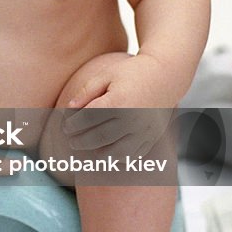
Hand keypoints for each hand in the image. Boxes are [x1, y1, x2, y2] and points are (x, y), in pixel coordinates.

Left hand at [61, 53, 175, 157]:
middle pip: (99, 138)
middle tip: (71, 141)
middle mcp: (133, 119)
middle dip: (81, 141)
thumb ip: (86, 92)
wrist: (165, 76)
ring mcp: (144, 131)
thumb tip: (69, 108)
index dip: (73, 124)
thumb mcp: (106, 75)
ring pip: (116, 153)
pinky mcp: (151, 137)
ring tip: (87, 147)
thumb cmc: (131, 73)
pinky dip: (117, 158)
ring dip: (97, 154)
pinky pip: (132, 155)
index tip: (66, 126)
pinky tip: (105, 152)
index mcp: (119, 101)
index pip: (88, 119)